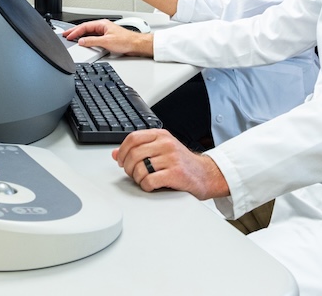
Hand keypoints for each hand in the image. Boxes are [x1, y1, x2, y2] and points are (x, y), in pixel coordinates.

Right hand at [62, 19, 153, 56]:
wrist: (136, 45)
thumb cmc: (126, 40)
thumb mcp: (106, 42)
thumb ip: (92, 41)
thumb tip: (82, 41)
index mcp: (102, 24)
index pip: (84, 26)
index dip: (75, 31)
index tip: (68, 36)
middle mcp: (102, 27)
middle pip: (85, 28)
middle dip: (75, 31)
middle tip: (65, 34)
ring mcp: (104, 32)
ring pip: (89, 32)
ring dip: (80, 35)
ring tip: (72, 38)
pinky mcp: (106, 38)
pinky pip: (93, 37)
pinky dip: (86, 39)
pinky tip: (83, 42)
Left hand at [111, 129, 229, 199]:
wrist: (206, 175)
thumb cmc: (182, 163)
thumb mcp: (161, 150)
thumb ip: (139, 149)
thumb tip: (115, 154)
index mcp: (161, 135)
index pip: (133, 138)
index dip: (122, 151)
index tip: (121, 161)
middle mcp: (166, 144)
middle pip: (134, 153)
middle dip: (128, 167)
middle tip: (132, 174)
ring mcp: (172, 158)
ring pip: (140, 168)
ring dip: (137, 178)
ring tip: (143, 180)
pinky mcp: (176, 174)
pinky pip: (149, 180)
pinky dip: (146, 186)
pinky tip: (151, 186)